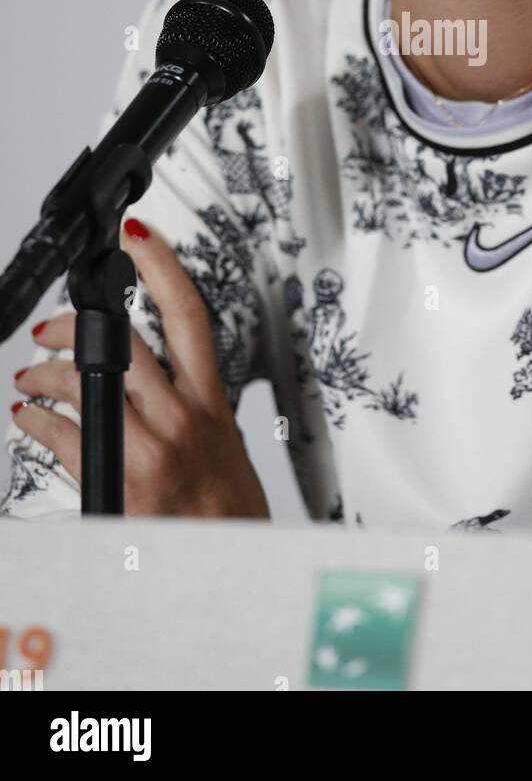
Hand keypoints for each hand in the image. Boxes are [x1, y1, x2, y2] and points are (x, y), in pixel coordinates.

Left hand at [11, 218, 269, 517]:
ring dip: (46, 373)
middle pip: (124, 343)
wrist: (232, 569)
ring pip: (87, 383)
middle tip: (53, 322)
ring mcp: (153, 446)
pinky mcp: (123, 480)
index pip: (189, 315)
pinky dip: (36, 422)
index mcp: (211, 403)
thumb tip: (167, 387)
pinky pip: (66, 437)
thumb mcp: (227, 447)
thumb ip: (198, 410)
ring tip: (29, 376)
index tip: (138, 236)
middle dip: (76, 323)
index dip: (162, 267)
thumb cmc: (230, 515)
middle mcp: (183, 416)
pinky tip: (27, 419)